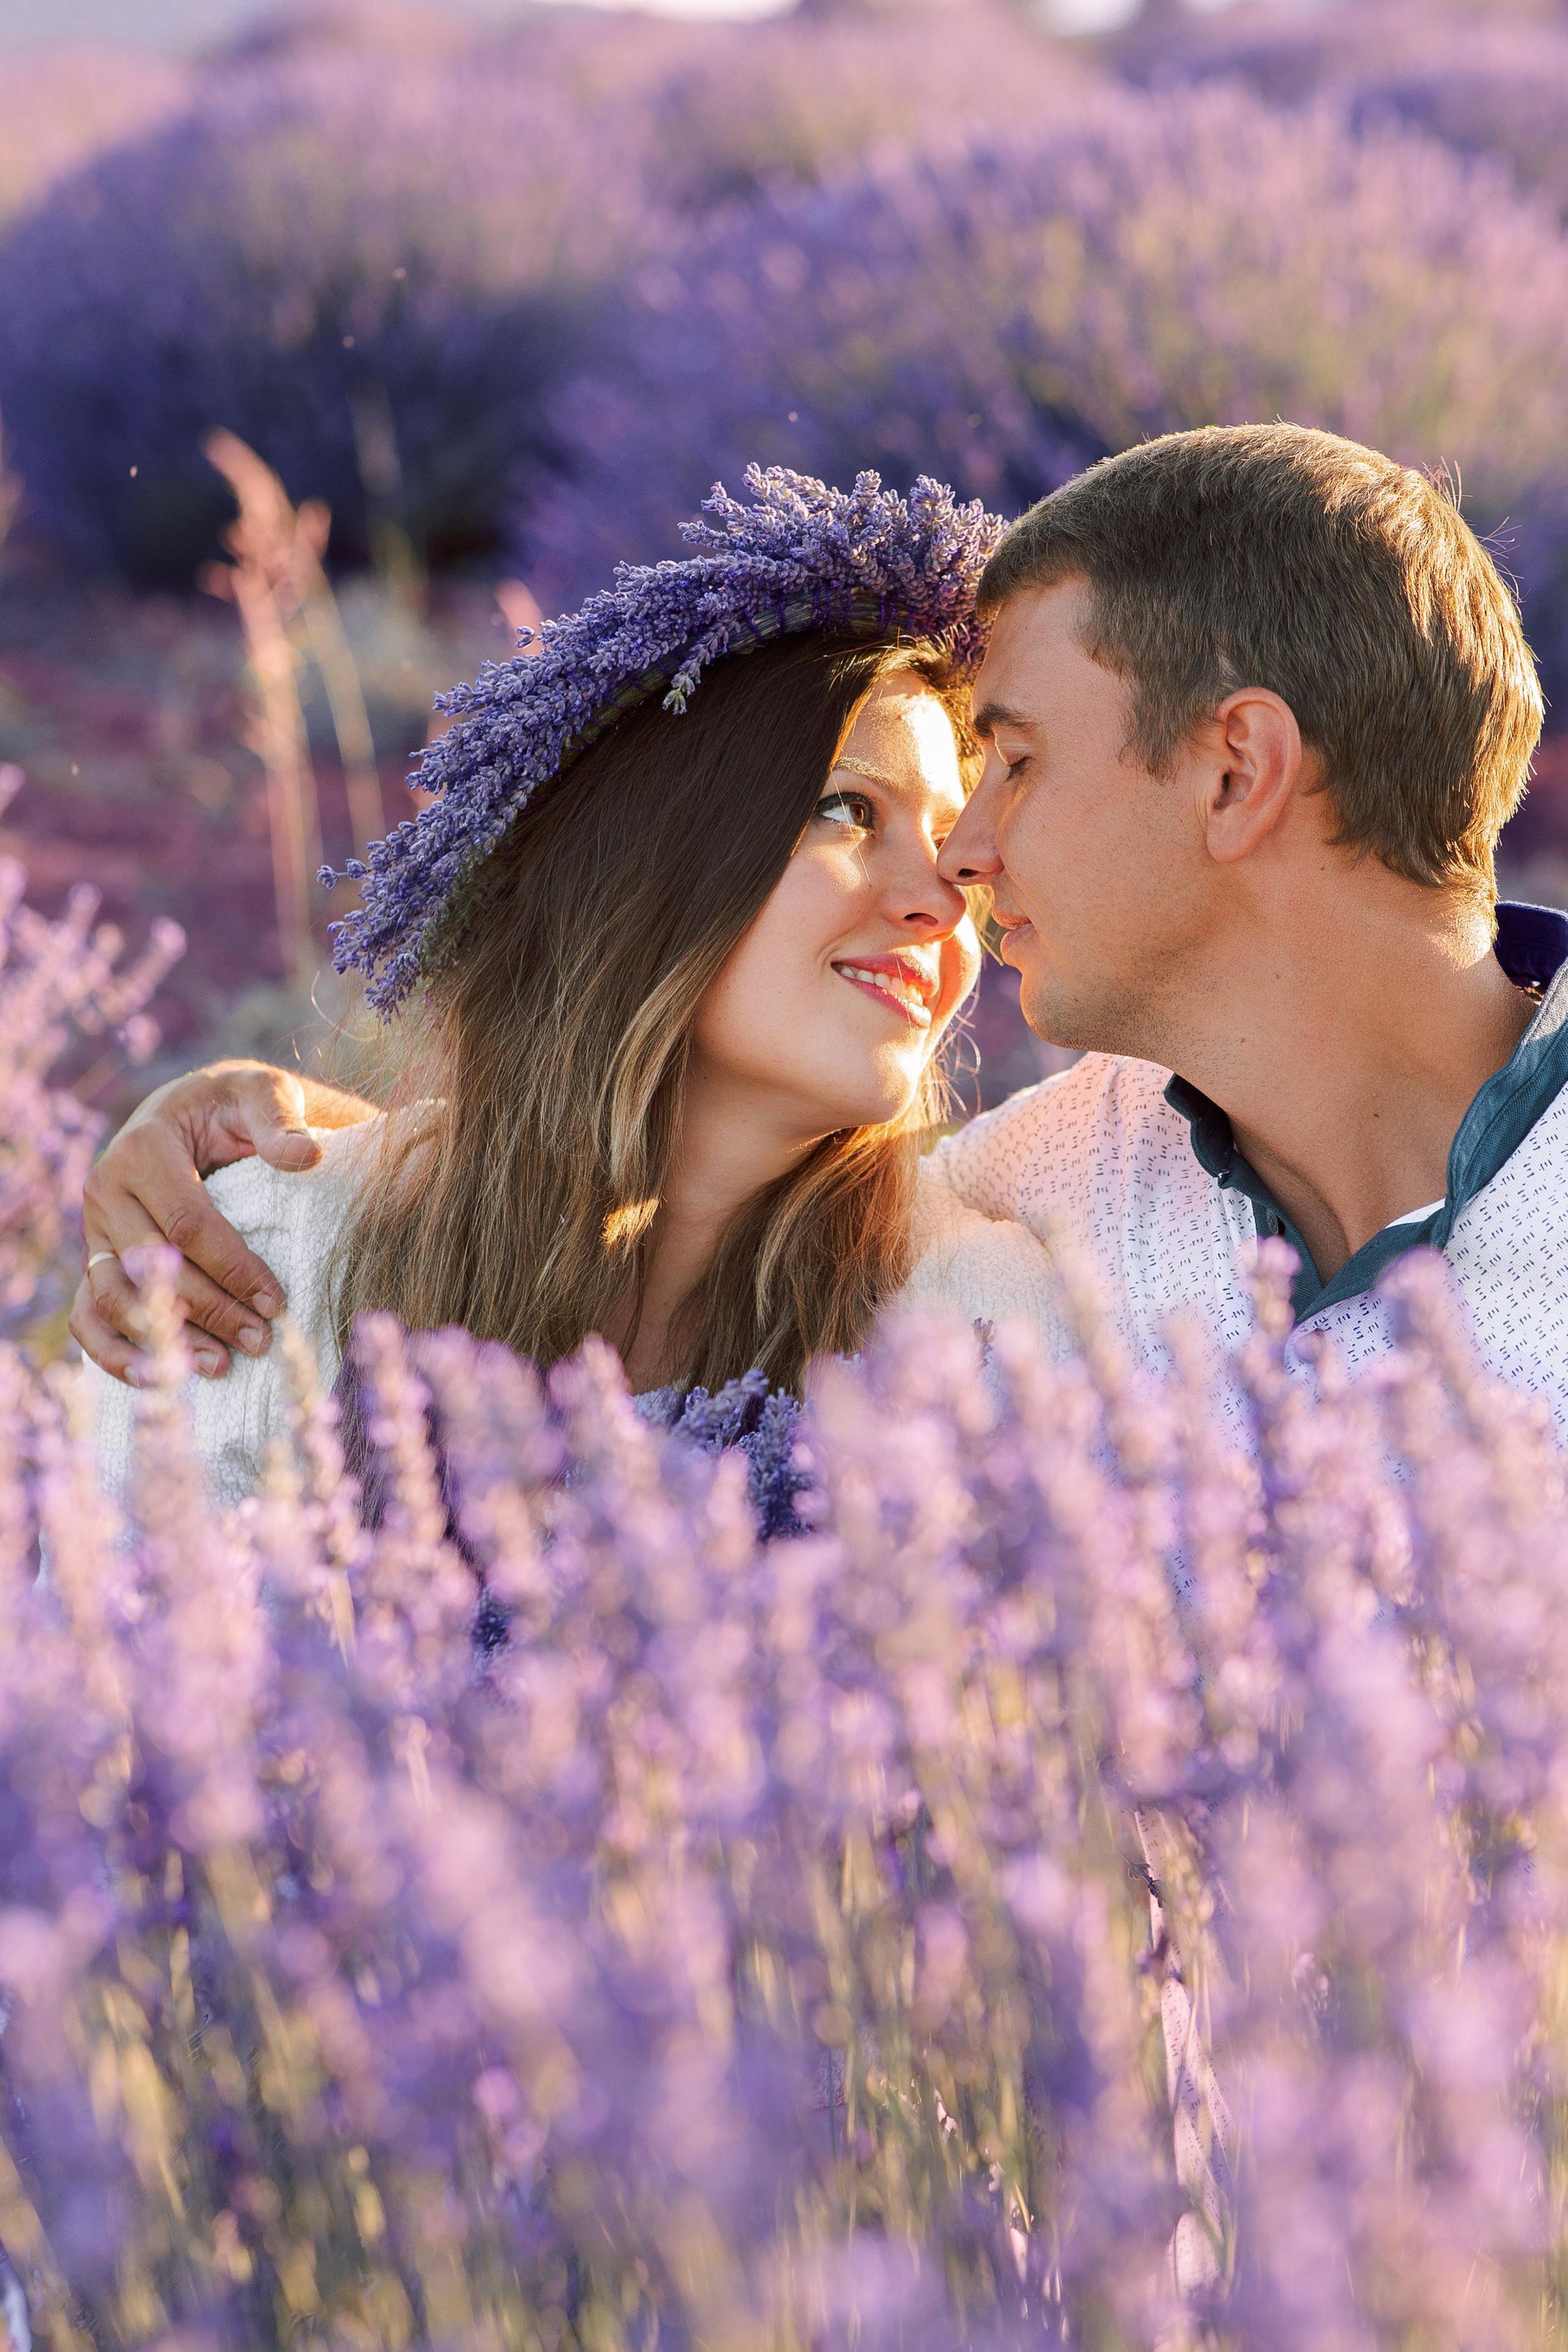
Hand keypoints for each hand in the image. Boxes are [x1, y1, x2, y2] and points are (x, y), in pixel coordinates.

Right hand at [69, 1060, 375, 1384]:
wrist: (193, 1113)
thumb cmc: (233, 1105)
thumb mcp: (261, 1094)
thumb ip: (280, 1121)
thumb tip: (307, 1155)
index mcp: (143, 1148)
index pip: (188, 1224)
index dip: (233, 1268)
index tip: (277, 1302)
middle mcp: (105, 1189)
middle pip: (154, 1267)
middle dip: (211, 1310)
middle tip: (261, 1341)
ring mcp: (95, 1229)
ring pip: (116, 1297)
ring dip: (165, 1338)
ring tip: (221, 1366)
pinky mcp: (96, 1259)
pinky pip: (89, 1315)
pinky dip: (114, 1353)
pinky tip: (159, 1378)